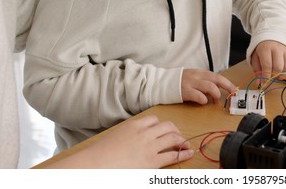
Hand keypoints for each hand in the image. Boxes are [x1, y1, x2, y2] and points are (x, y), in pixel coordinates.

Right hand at [49, 115, 193, 167]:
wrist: (96, 164)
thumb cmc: (101, 153)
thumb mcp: (117, 135)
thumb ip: (130, 133)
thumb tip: (136, 138)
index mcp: (134, 125)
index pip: (154, 119)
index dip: (161, 125)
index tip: (164, 130)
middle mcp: (145, 133)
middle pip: (168, 126)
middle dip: (175, 130)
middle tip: (178, 136)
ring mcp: (150, 147)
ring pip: (173, 138)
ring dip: (181, 140)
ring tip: (185, 144)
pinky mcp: (152, 162)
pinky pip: (173, 155)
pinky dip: (183, 154)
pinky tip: (189, 153)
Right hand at [181, 69, 235, 103]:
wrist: (160, 82)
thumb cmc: (177, 82)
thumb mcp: (192, 78)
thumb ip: (202, 82)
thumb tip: (215, 92)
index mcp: (199, 73)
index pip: (217, 76)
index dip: (227, 83)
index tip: (234, 90)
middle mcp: (197, 76)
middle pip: (217, 79)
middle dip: (227, 87)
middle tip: (232, 95)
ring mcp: (191, 83)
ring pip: (210, 87)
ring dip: (216, 95)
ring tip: (215, 101)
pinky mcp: (185, 91)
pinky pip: (199, 96)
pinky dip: (204, 100)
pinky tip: (203, 102)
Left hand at [250, 40, 285, 84]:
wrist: (273, 36)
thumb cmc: (263, 49)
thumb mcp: (256, 57)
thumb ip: (257, 70)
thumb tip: (260, 83)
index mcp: (266, 48)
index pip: (267, 65)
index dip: (266, 76)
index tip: (264, 83)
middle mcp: (278, 49)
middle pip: (278, 68)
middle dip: (273, 76)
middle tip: (269, 77)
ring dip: (281, 75)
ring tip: (275, 74)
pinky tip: (281, 72)